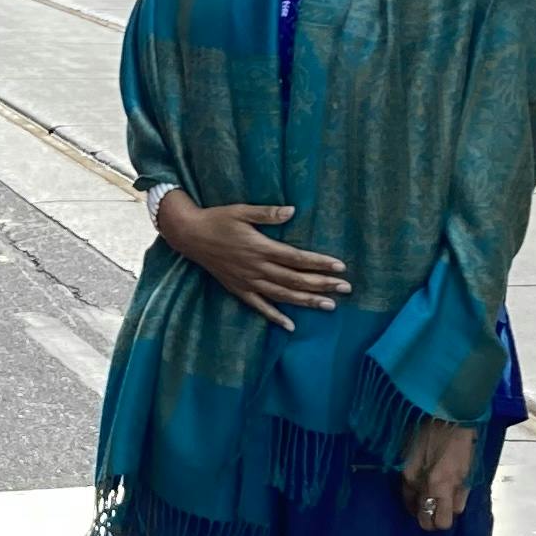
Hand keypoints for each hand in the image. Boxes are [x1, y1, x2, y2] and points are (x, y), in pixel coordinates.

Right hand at [154, 195, 349, 329]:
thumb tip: (292, 211)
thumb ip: (267, 214)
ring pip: (282, 295)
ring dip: (306, 301)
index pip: (296, 258)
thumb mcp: (241, 211)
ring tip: (329, 305)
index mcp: (260, 247)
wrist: (189, 235)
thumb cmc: (217, 219)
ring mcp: (247, 281)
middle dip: (322, 283)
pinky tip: (291, 325)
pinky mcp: (238, 289)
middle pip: (295, 279)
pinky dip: (275, 317)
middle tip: (345, 288)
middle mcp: (256, 268)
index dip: (319, 263)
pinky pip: (259, 306)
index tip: (340, 267)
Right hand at [400, 417, 475, 534]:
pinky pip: (404, 489)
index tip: (448, 516)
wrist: (441, 411)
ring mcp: (406, 475)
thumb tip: (454, 510)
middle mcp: (420, 485)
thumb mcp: (468, 469)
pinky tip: (421, 484)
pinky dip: (413, 491)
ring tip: (429, 498)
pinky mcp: (399, 466)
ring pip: (410, 505)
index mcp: (441, 485)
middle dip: (431, 519)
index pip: (440, 521)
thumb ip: (461, 494)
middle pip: (421, 519)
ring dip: (420, 505)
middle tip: (438, 511)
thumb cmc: (461, 439)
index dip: (445, 521)